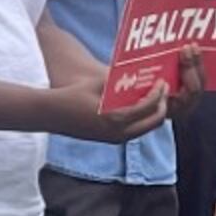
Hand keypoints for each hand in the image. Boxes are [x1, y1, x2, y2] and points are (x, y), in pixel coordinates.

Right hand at [50, 78, 171, 142]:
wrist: (51, 115)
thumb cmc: (73, 95)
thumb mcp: (98, 83)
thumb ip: (120, 81)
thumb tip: (139, 75)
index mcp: (116, 118)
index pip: (148, 107)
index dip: (159, 93)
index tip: (162, 81)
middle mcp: (118, 133)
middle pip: (153, 122)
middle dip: (162, 105)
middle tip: (163, 89)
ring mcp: (114, 139)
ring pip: (146, 128)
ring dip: (153, 113)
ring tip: (155, 96)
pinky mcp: (110, 140)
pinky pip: (135, 131)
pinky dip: (142, 119)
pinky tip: (140, 104)